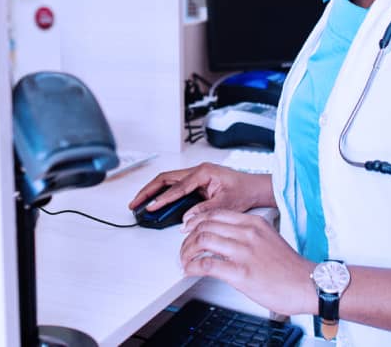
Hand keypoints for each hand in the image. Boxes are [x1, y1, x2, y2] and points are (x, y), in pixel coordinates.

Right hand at [127, 163, 273, 218]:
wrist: (255, 188)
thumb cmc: (244, 191)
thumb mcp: (225, 204)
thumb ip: (204, 211)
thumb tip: (187, 220)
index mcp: (203, 172)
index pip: (177, 187)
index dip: (162, 199)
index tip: (151, 208)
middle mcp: (197, 172)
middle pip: (165, 179)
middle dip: (148, 191)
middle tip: (135, 203)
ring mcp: (195, 177)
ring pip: (167, 182)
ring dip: (153, 192)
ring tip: (140, 203)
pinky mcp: (196, 183)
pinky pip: (174, 187)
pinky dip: (162, 194)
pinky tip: (155, 203)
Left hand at [179, 209, 315, 317]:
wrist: (307, 285)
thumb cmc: (290, 268)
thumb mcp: (268, 239)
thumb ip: (247, 235)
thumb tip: (224, 239)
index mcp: (254, 223)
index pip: (215, 214)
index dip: (196, 221)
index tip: (188, 230)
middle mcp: (247, 233)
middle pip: (204, 226)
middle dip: (188, 238)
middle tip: (184, 248)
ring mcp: (244, 252)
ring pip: (202, 241)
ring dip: (186, 252)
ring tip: (185, 261)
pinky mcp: (240, 272)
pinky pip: (206, 265)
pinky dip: (192, 268)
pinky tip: (189, 271)